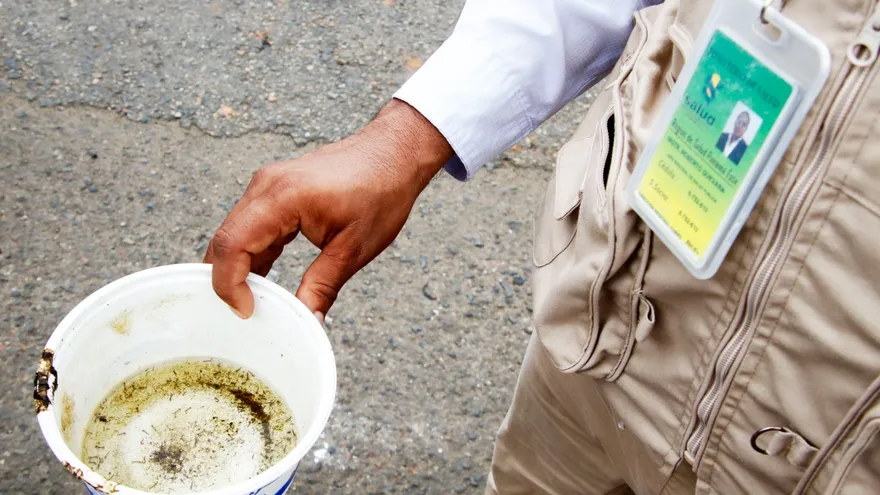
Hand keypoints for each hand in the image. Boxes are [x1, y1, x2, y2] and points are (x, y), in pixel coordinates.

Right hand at [204, 100, 452, 318]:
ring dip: (240, 268)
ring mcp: (268, 186)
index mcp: (283, 197)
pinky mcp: (276, 191)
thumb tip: (307, 323)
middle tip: (245, 314)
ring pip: (236, 234)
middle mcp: (266, 186)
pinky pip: (252, 226)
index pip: (232, 244)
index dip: (228, 283)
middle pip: (226, 239)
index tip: (245, 311)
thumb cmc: (382, 191)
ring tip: (256, 303)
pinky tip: (264, 280)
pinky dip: (254, 254)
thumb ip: (324, 286)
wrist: (394, 153)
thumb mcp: (354, 248)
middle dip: (227, 280)